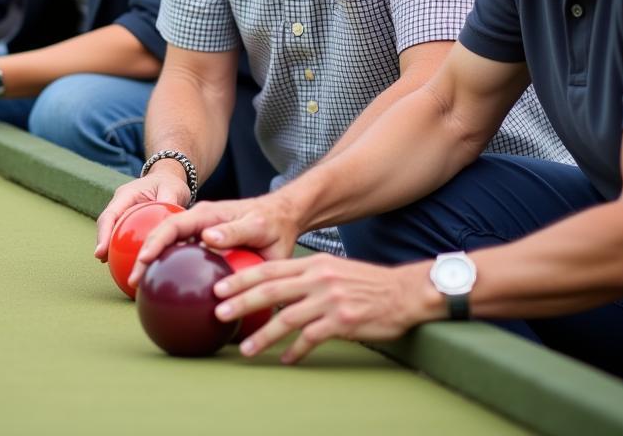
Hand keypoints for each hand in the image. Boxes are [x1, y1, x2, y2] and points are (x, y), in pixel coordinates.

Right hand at [94, 169, 192, 260]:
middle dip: (102, 242)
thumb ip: (170, 202)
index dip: (103, 233)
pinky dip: (122, 248)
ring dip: (110, 247)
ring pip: (112, 231)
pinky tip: (127, 265)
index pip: (110, 214)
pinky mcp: (128, 220)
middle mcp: (121, 203)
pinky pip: (122, 234)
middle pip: (106, 224)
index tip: (100, 252)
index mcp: (127, 194)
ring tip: (113, 268)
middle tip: (102, 261)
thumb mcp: (173, 189)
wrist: (168, 178)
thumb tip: (170, 221)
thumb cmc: (170, 183)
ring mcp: (123, 212)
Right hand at [127, 190, 300, 288]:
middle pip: (164, 237)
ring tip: (143, 291)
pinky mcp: (206, 248)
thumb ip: (234, 231)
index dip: (156, 240)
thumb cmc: (272, 222)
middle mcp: (199, 223)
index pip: (174, 225)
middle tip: (134, 283)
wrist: (282, 219)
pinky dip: (174, 272)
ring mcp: (200, 235)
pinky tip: (170, 294)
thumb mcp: (257, 225)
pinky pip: (186, 259)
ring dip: (155, 266)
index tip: (143, 259)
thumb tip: (206, 238)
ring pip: (172, 249)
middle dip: (146, 257)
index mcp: (207, 215)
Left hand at [213, 256, 437, 362]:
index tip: (220, 286)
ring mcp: (330, 300)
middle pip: (272, 289)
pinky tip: (286, 360)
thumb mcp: (333, 270)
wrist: (403, 292)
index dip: (243, 277)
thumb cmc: (366, 283)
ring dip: (263, 334)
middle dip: (242, 301)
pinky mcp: (342, 322)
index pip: (270, 268)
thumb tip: (276, 289)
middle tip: (219, 312)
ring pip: (287, 317)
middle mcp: (318, 278)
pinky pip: (311, 338)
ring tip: (245, 348)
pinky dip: (295, 350)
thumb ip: (307, 276)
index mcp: (313, 264)